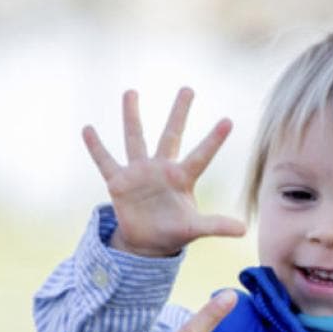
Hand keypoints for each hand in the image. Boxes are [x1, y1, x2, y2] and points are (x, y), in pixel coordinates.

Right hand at [84, 87, 245, 257]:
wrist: (146, 242)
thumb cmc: (174, 231)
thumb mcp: (194, 228)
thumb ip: (216, 225)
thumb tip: (244, 230)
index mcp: (182, 178)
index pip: (201, 155)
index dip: (214, 140)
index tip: (229, 120)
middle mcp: (161, 168)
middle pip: (171, 135)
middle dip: (179, 113)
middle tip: (188, 89)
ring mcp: (139, 172)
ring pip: (136, 138)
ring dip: (132, 116)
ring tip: (130, 91)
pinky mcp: (118, 182)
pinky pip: (105, 161)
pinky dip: (96, 147)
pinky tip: (87, 129)